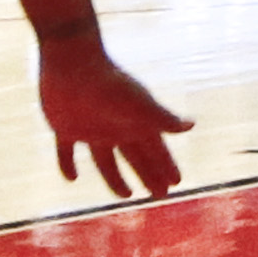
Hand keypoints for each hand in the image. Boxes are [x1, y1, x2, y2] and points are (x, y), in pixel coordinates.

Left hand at [38, 33, 193, 199]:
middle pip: (136, 157)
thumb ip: (162, 117)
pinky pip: (67, 153)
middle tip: (162, 195)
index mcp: (134, 122)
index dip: (166, 166)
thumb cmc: (107, 82)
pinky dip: (68, 165)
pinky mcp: (65, 128)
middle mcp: (116, 127)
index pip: (155, 150)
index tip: (177, 183)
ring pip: (107, 160)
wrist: (72, 61)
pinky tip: (71, 179)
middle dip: (150, 175)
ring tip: (127, 195)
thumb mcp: (137, 104)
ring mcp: (91, 128)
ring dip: (116, 178)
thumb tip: (192, 126)